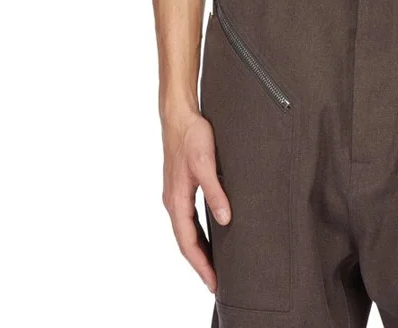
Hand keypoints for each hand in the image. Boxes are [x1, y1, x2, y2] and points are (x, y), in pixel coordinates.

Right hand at [161, 107, 231, 293]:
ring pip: (186, 231)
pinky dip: (196, 233)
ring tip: (213, 266)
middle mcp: (172, 201)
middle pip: (185, 241)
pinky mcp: (180, 187)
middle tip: (215, 282)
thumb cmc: (192, 135)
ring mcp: (175, 194)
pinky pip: (187, 219)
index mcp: (176, 200)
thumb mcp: (206, 162)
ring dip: (198, 249)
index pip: (188, 242)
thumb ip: (215, 191)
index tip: (213, 282)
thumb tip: (224, 219)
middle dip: (199, 263)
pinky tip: (209, 235)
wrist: (179, 114)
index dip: (200, 264)